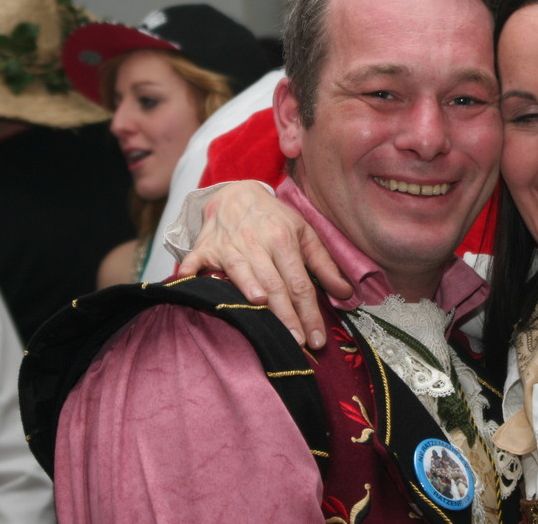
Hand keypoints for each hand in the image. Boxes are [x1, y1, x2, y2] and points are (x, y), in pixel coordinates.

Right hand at [176, 181, 352, 347]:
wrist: (238, 194)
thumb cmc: (275, 219)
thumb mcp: (305, 233)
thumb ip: (324, 265)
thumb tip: (346, 293)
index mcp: (284, 240)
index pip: (300, 283)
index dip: (309, 313)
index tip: (316, 340)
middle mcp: (257, 243)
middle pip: (274, 284)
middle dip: (286, 316)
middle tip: (295, 343)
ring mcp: (229, 246)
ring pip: (241, 273)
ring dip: (249, 292)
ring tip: (260, 318)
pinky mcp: (205, 247)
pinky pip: (196, 261)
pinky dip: (191, 273)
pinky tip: (191, 287)